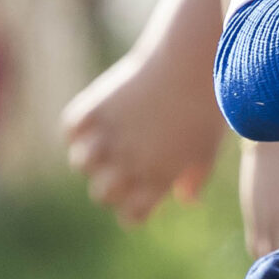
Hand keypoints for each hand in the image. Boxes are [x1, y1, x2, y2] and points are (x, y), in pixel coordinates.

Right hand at [61, 50, 223, 223]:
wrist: (191, 62)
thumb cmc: (206, 107)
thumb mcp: (207, 148)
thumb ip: (196, 178)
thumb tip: (186, 200)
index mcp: (159, 178)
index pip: (131, 216)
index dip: (133, 209)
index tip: (138, 195)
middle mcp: (129, 163)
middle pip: (102, 194)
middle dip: (110, 185)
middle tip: (121, 167)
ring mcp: (109, 136)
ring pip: (81, 163)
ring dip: (91, 155)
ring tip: (106, 140)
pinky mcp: (96, 109)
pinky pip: (71, 128)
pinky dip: (78, 127)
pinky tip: (95, 120)